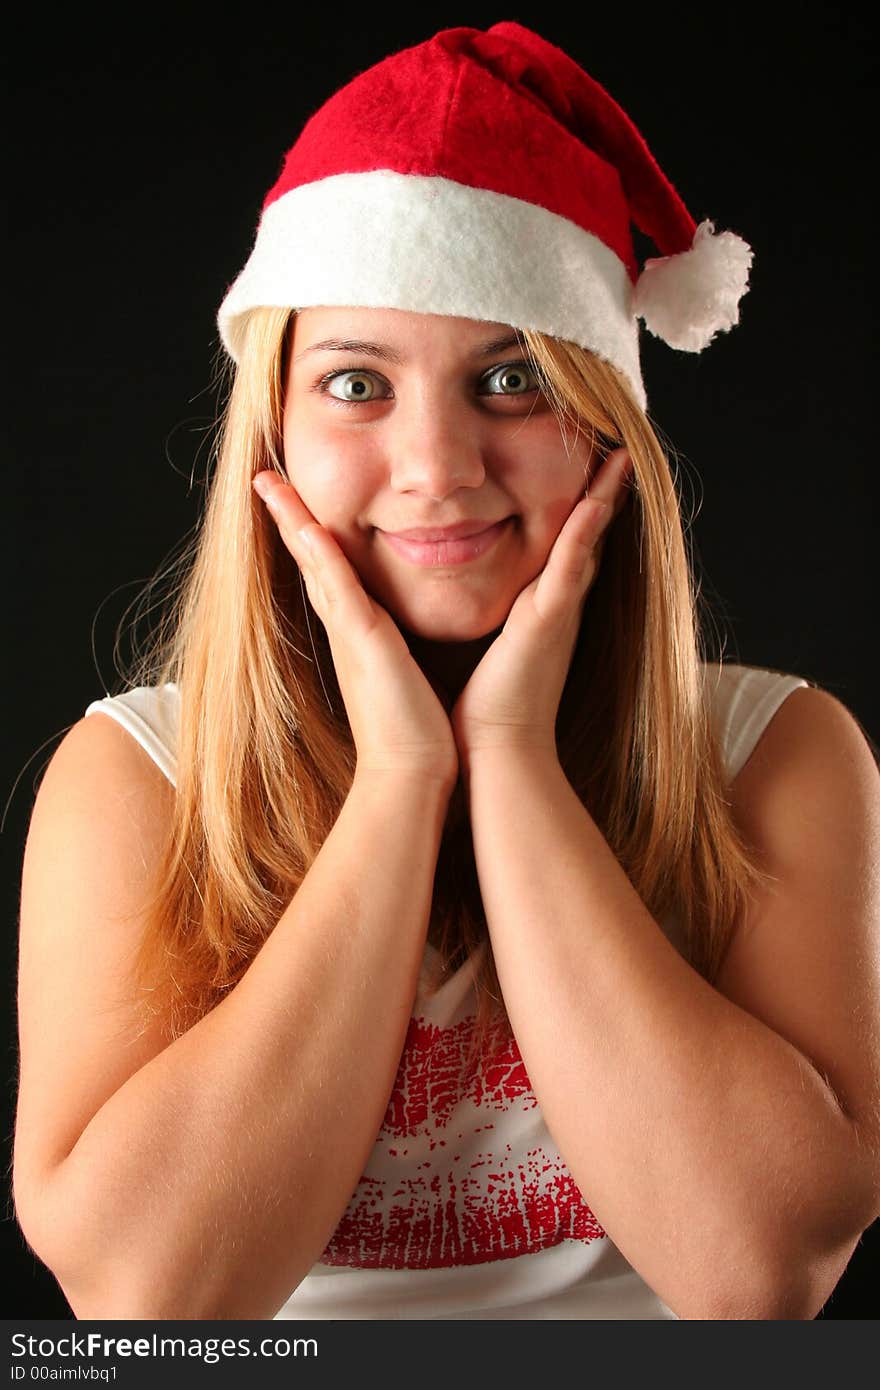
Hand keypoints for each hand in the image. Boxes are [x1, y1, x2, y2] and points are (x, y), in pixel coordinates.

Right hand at [253, 472, 457, 785]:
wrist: (412, 775)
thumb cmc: (417, 734)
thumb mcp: (408, 678)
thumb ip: (403, 655)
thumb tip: (408, 649)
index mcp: (360, 635)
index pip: (331, 575)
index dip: (312, 537)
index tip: (297, 503)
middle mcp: (346, 629)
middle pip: (310, 561)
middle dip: (288, 517)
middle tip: (266, 478)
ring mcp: (350, 633)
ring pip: (314, 563)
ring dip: (291, 520)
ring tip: (268, 482)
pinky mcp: (363, 641)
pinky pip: (336, 586)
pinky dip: (318, 552)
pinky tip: (304, 521)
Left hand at [451, 448, 631, 763]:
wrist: (493, 752)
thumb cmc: (481, 710)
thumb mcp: (485, 650)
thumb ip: (485, 623)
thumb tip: (464, 604)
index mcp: (539, 610)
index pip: (562, 547)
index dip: (578, 509)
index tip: (586, 470)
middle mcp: (557, 606)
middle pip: (587, 536)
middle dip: (603, 492)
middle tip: (620, 449)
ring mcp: (558, 611)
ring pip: (587, 540)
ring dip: (605, 497)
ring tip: (621, 456)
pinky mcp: (550, 620)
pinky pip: (572, 565)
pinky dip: (586, 529)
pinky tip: (598, 495)